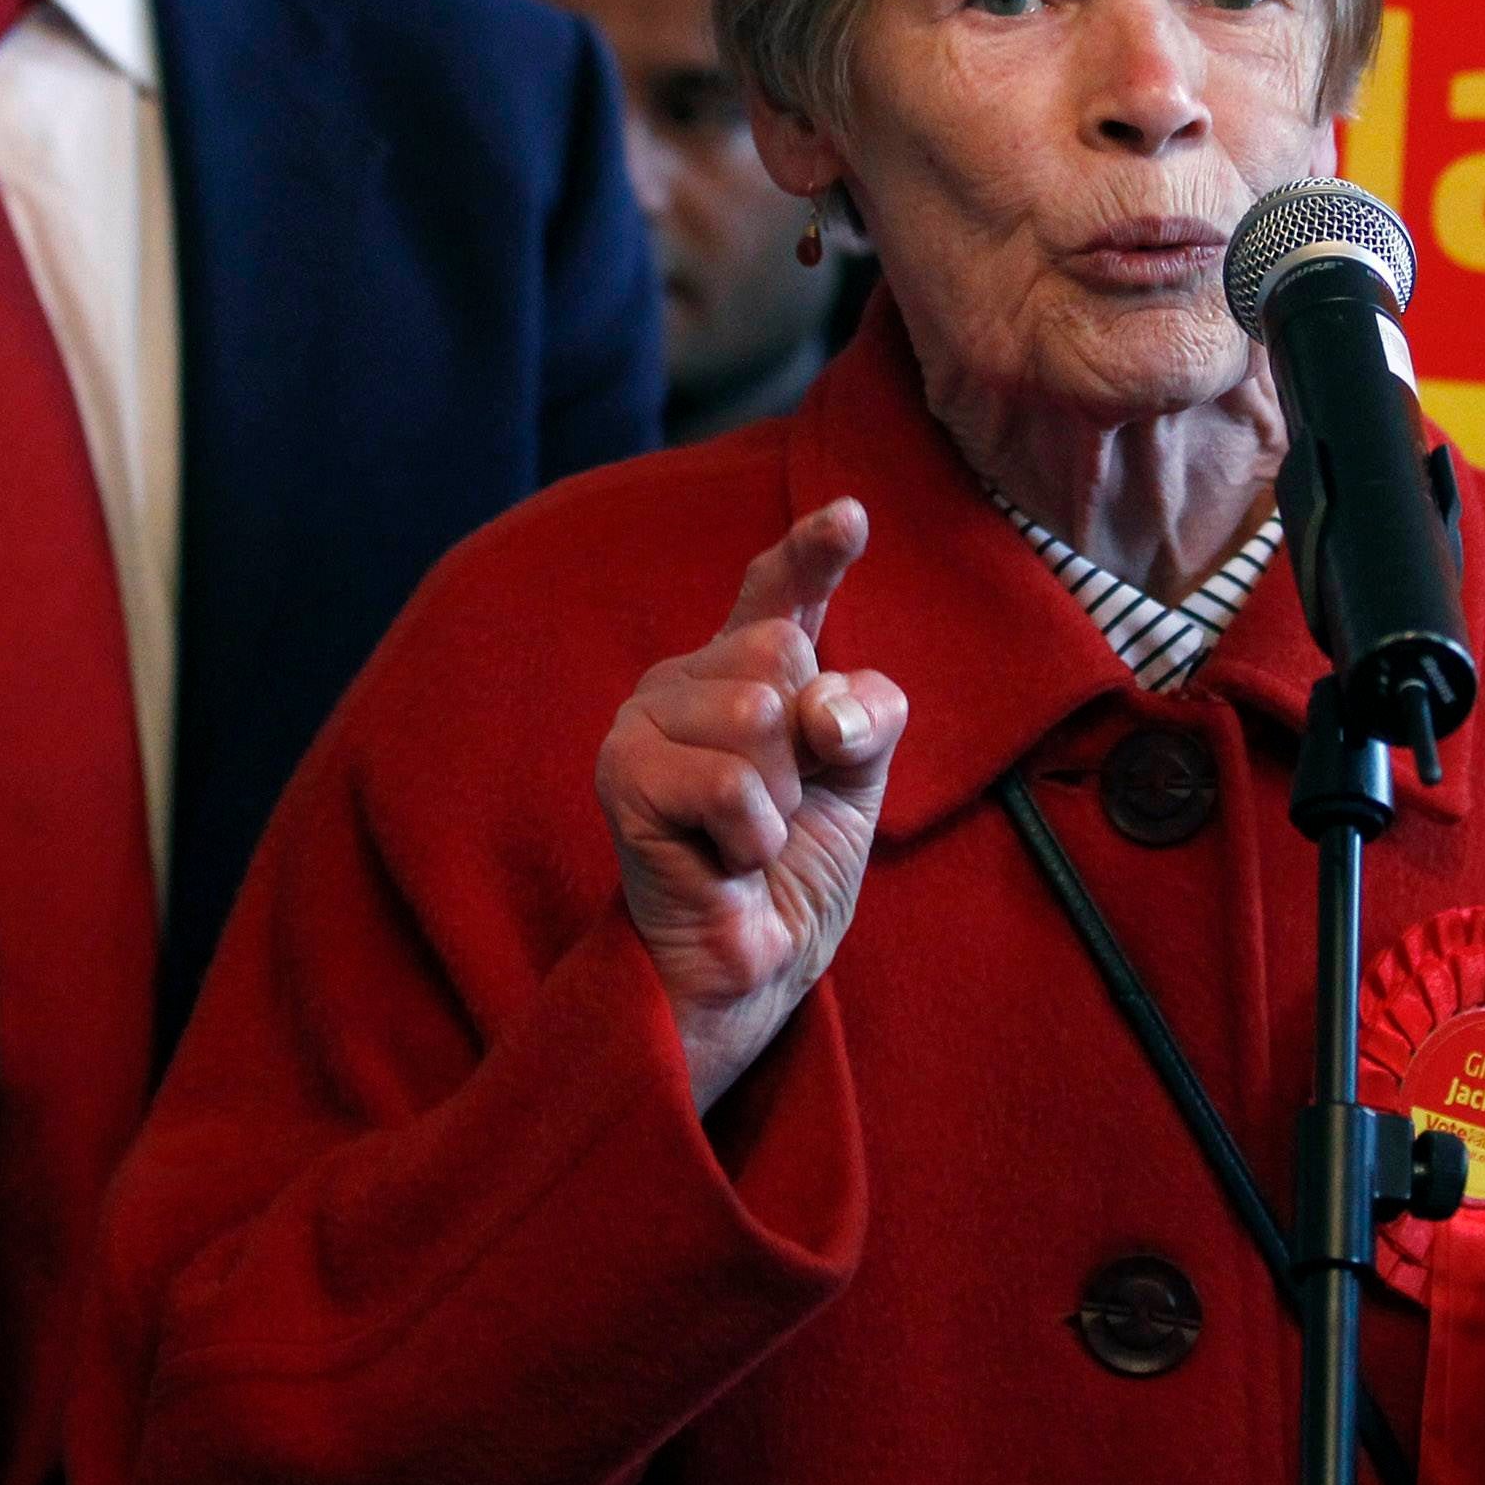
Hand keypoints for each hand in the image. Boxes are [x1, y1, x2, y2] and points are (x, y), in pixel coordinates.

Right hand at [597, 499, 907, 1111]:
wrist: (746, 970)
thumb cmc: (795, 873)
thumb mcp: (858, 780)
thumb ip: (863, 715)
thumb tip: (819, 709)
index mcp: (750, 669)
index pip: (781, 592)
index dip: (813, 551)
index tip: (851, 514)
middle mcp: (691, 678)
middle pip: (784, 649)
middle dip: (809, 743)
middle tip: (779, 808)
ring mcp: (645, 718)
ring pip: (760, 714)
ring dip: (781, 800)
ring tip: (747, 839)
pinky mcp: (621, 774)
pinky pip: (730, 784)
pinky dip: (751, 838)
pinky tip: (722, 862)